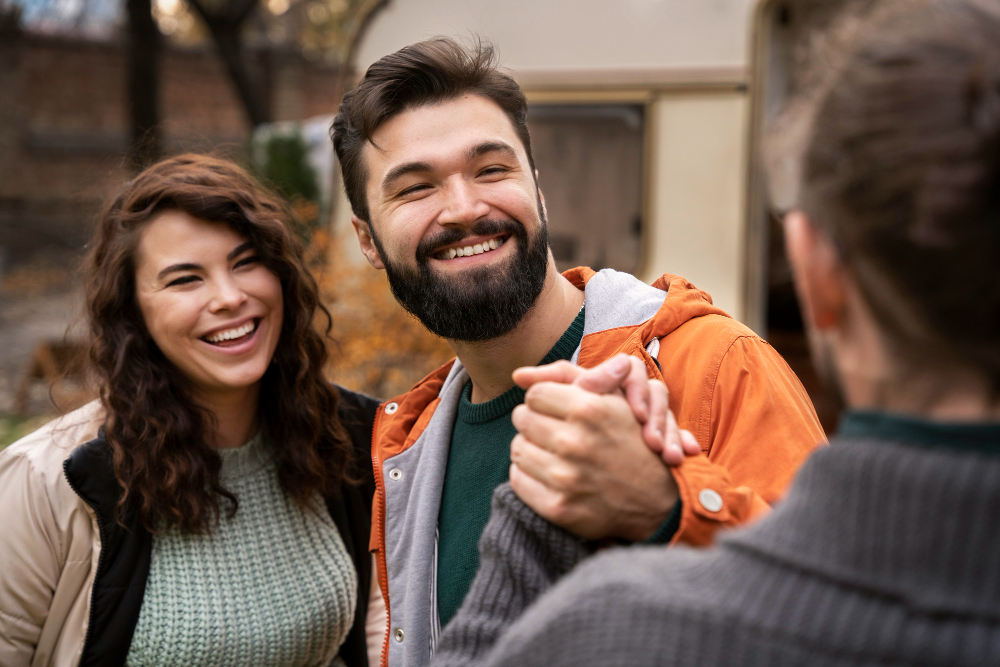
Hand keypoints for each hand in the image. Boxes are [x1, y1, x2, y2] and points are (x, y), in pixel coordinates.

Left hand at [508, 374, 676, 540]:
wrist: (657, 499)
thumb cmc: (631, 439)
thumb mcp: (612, 398)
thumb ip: (568, 376)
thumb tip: (519, 375)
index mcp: (588, 410)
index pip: (535, 394)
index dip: (544, 399)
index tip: (554, 408)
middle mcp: (574, 443)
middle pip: (522, 419)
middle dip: (534, 421)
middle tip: (550, 429)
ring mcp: (565, 477)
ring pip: (517, 448)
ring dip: (531, 447)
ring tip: (551, 450)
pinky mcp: (558, 507)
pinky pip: (517, 480)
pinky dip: (528, 475)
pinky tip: (547, 473)